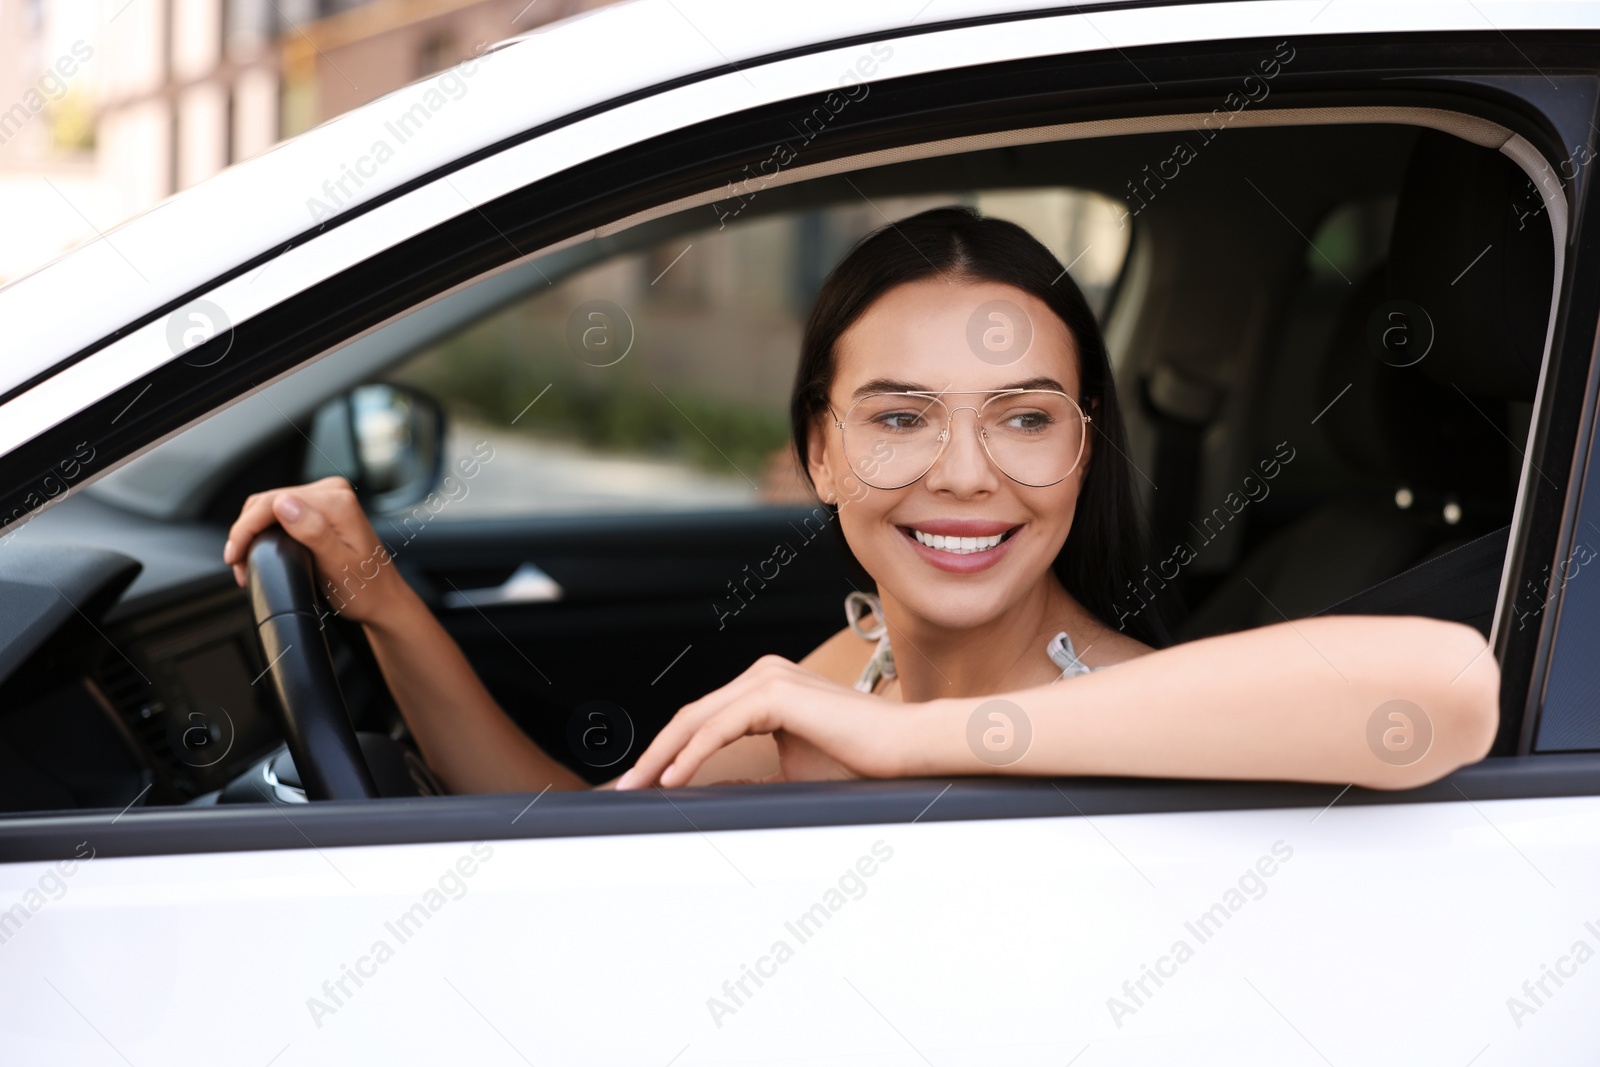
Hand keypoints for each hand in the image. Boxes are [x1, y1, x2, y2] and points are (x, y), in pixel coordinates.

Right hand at [221, 477, 409, 625]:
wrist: (382, 599)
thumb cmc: (365, 589)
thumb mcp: (338, 566)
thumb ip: (314, 532)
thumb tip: (283, 505)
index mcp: (337, 502)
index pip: (273, 502)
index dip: (246, 528)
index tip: (234, 556)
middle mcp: (332, 492)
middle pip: (267, 501)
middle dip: (244, 532)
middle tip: (236, 565)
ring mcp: (327, 498)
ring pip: (269, 505)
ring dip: (251, 531)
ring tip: (243, 561)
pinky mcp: (321, 509)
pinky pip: (281, 512)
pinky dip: (264, 530)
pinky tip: (257, 549)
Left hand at [615, 655, 913, 788]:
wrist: (904, 750)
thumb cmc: (858, 761)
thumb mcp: (790, 772)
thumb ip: (750, 776)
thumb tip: (708, 794)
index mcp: (765, 688)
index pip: (702, 721)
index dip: (667, 752)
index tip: (642, 786)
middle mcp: (763, 674)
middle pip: (691, 717)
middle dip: (653, 754)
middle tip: (623, 789)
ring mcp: (769, 678)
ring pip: (697, 719)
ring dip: (661, 756)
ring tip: (637, 788)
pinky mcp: (777, 693)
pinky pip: (720, 727)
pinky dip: (692, 755)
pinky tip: (672, 779)